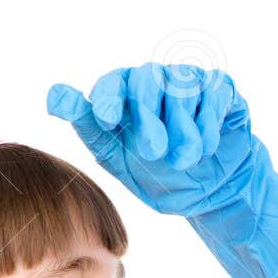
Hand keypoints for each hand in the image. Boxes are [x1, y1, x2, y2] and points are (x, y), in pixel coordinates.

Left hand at [47, 63, 277, 277]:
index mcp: (129, 95)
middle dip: (149, 118)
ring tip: (186, 160)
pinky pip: (215, 94)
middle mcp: (159, 82)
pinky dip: (209, 122)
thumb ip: (91, 127)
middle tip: (154, 153)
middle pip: (148, 81)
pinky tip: (208, 147)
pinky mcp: (223, 92)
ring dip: (183, 128)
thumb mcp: (121, 159)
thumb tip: (53, 95)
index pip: (114, 83)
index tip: (105, 119)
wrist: (215, 196)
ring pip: (183, 88)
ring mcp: (193, 84)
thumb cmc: (163, 178)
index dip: (109, 98)